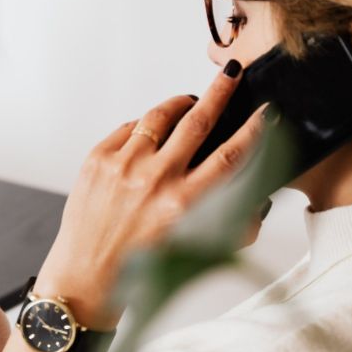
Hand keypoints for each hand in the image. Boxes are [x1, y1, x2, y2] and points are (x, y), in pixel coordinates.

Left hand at [35, 61, 269, 328]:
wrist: (86, 278)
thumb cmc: (140, 269)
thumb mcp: (194, 250)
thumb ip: (229, 222)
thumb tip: (254, 195)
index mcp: (184, 205)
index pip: (230, 155)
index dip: (254, 130)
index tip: (266, 113)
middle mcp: (155, 181)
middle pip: (198, 121)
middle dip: (220, 92)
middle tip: (231, 74)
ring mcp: (123, 166)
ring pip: (160, 116)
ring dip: (180, 104)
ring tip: (190, 102)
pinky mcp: (97, 159)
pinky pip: (129, 128)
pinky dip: (144, 127)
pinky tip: (151, 134)